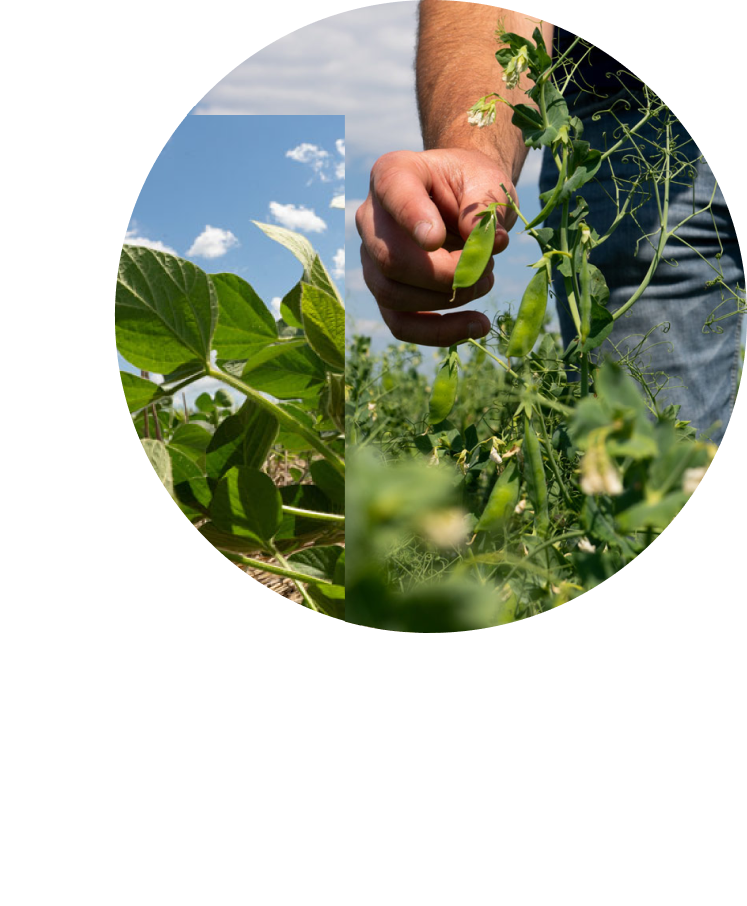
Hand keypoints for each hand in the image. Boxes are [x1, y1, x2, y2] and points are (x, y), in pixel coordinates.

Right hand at [355, 147, 518, 345]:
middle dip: (445, 274)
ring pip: (393, 295)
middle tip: (487, 269)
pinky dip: (440, 332)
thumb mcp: (488, 182)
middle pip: (390, 259)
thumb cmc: (473, 186)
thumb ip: (486, 206)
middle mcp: (371, 219)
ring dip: (448, 299)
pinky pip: (401, 325)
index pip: (392, 193)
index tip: (436, 238)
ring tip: (486, 281)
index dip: (411, 219)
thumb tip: (482, 244)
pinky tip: (477, 325)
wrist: (465, 200)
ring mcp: (372, 260)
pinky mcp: (386, 293)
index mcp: (392, 175)